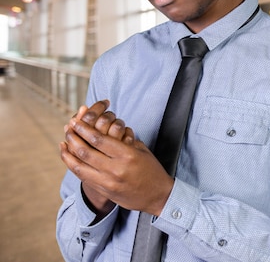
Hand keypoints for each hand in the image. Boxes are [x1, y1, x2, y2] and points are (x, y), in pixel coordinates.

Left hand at [60, 101, 173, 217]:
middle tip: (69, 127)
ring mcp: (108, 182)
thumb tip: (105, 129)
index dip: (84, 129)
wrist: (157, 196)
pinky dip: (72, 165)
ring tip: (64, 141)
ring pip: (79, 166)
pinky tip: (69, 156)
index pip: (99, 139)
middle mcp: (115, 169)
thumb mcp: (141, 150)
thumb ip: (123, 140)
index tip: (77, 121)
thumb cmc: (151, 169)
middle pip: (86, 151)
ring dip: (69, 152)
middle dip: (74, 137)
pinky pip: (82, 176)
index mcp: (127, 155)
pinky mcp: (103, 190)